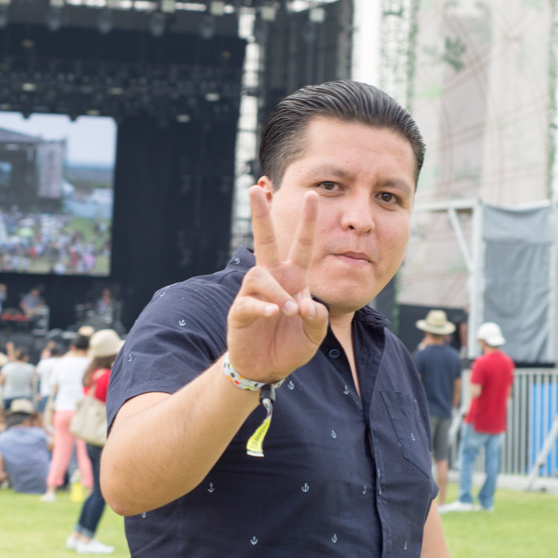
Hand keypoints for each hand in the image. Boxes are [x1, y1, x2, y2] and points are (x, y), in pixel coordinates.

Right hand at [226, 185, 328, 382]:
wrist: (266, 368)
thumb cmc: (290, 346)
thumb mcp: (314, 333)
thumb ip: (318, 318)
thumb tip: (305, 304)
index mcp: (294, 279)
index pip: (301, 245)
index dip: (308, 221)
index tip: (313, 195)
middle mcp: (272, 279)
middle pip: (264, 240)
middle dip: (261, 214)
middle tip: (255, 189)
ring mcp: (254, 294)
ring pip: (260, 275)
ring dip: (277, 292)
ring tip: (287, 312)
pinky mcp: (240, 311)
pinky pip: (250, 301)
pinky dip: (264, 306)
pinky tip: (274, 314)